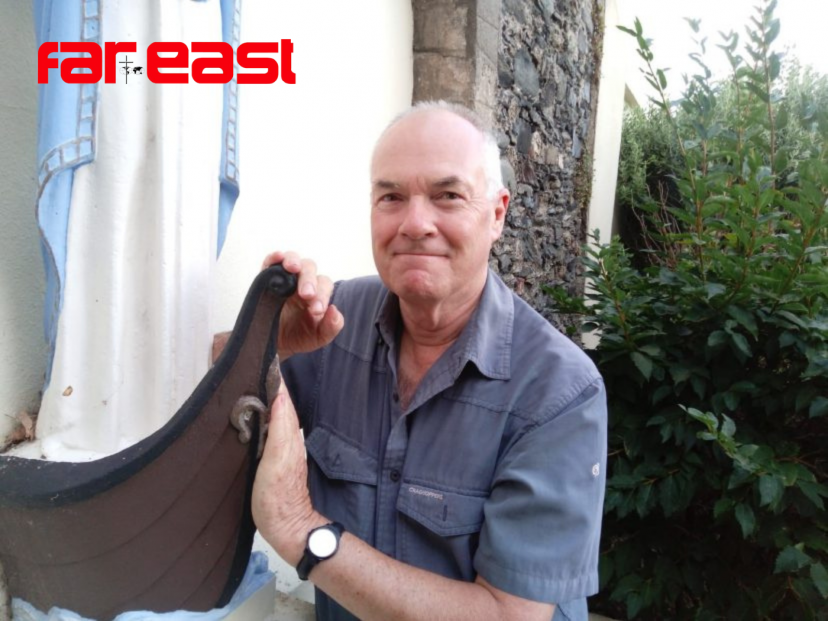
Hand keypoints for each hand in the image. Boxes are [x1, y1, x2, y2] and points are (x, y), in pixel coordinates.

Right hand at [251, 381, 326, 565]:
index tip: (261, 358)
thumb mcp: (277, 459)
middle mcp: (287, 437)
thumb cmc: (278, 497)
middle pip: (277, 404)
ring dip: (262, 399)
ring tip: (246, 383)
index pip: (282, 397)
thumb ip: (280, 427)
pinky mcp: (272, 458)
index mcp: (288, 433)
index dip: (273, 378)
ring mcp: (280, 448)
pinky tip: (250, 415)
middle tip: (247, 367)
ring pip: (272, 415)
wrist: (285, 527)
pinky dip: (259, 417)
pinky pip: (267, 429)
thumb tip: (279, 395)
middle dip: (265, 385)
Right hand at [261, 251, 343, 358]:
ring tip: (292, 267)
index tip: (316, 311)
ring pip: (292, 259)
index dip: (322, 295)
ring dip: (293, 261)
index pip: (323, 285)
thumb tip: (334, 310)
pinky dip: (273, 258)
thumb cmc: (299, 336)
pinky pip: (270, 262)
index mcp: (318, 293)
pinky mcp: (267, 278)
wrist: (275, 343)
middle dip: (309, 280)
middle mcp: (303, 281)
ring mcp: (285, 278)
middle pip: (309, 269)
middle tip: (306, 294)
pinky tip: (277, 257)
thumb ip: (331, 327)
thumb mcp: (318, 337)